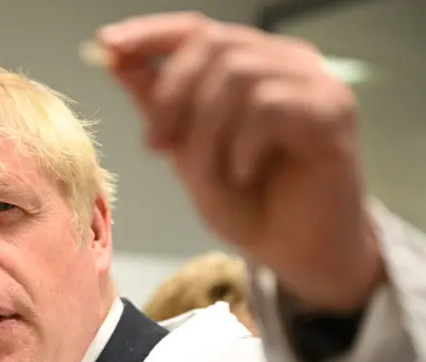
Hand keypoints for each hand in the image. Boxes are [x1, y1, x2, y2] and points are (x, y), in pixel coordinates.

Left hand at [96, 12, 383, 311]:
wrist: (294, 253)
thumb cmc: (246, 202)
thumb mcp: (186, 150)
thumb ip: (158, 103)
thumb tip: (116, 57)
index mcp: (251, 63)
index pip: (196, 30)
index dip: (149, 34)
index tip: (107, 46)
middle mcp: (286, 61)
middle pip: (214, 45)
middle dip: (172, 97)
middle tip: (155, 145)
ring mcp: (315, 82)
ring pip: (238, 76)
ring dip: (207, 133)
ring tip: (211, 174)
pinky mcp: (333, 111)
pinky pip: (269, 107)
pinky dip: (242, 146)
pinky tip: (244, 175)